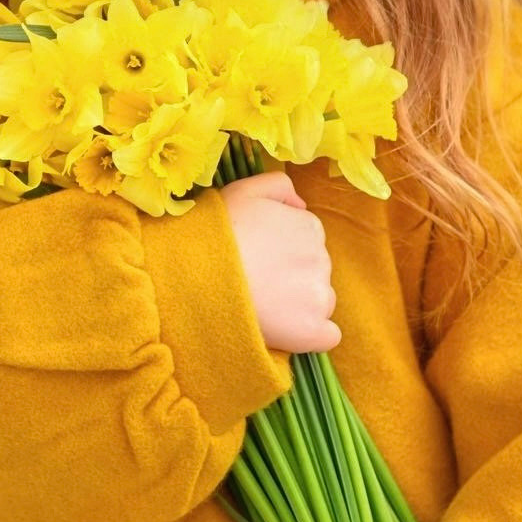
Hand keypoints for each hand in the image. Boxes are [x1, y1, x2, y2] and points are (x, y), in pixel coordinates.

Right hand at [219, 171, 340, 353]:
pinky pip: (326, 336)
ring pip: (319, 302)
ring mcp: (319, 296)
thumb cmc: (214, 233)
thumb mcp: (243, 190)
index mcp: (309, 226)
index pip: (306, 242)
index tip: (256, 259)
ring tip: (260, 305)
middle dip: (290, 278)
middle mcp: (321, 258)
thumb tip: (300, 205)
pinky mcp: (313, 331)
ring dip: (297, 306)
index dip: (280, 253)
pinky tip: (283, 331)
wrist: (195, 279)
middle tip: (254, 282)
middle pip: (313, 272)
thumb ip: (278, 186)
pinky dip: (309, 334)